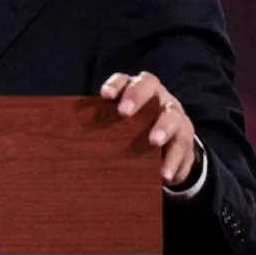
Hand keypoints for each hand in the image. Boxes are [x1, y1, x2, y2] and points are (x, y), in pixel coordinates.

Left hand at [100, 71, 196, 185]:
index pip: (124, 80)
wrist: (167, 147)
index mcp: (134, 90)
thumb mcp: (118, 126)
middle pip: (149, 86)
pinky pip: (183, 145)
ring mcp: (174, 114)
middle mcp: (156, 96)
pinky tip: (163, 174)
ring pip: (171, 115)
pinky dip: (173, 160)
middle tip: (124, 112)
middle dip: (136, 97)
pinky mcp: (186, 136)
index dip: (115, 85)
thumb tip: (70, 138)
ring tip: (153, 141)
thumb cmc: (131, 132)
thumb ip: (102, 125)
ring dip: (162, 127)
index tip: (104, 96)